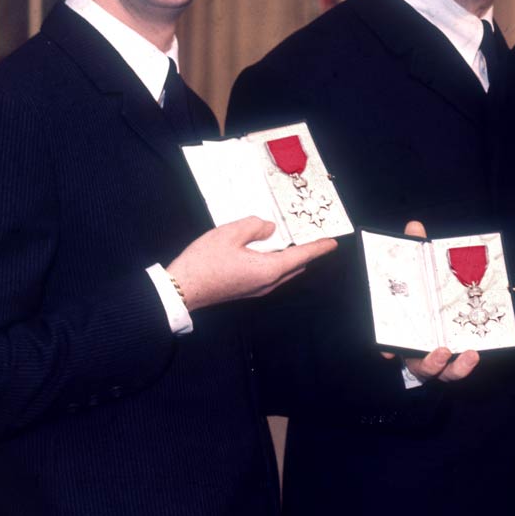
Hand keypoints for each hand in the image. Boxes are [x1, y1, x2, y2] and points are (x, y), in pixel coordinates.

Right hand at [167, 216, 336, 311]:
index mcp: (269, 269)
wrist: (182, 289)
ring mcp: (257, 289)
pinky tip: (265, 248)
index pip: (302, 256)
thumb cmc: (204, 263)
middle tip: (310, 234)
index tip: (332, 242)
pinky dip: (275, 261)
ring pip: (282, 270)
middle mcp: (267, 283)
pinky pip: (270, 273)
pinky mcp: (246, 289)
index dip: (318, 247)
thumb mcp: (230, 233)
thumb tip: (268, 228)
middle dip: (305, 250)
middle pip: (295, 265)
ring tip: (289, 238)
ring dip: (289, 256)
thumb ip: (255, 226)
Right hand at [377, 220, 480, 382]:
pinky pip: (460, 369)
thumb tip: (415, 226)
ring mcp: (439, 360)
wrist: (443, 307)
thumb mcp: (420, 273)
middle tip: (441, 350)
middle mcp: (418, 351)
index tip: (388, 352)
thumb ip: (416, 253)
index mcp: (404, 332)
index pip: (389, 345)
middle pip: (421, 366)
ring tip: (470, 354)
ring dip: (456, 368)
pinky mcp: (457, 361)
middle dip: (430, 363)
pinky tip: (475, 353)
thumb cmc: (425, 295)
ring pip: (444, 373)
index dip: (387, 350)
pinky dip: (466, 365)